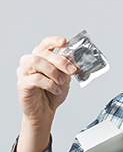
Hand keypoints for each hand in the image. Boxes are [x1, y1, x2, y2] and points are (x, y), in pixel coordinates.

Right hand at [15, 36, 76, 151]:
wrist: (45, 111)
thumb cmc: (52, 94)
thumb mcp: (64, 79)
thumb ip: (66, 69)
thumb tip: (71, 62)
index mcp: (40, 57)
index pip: (45, 44)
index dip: (54, 40)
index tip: (64, 42)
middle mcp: (30, 62)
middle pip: (44, 53)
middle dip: (60, 61)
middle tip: (71, 70)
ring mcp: (24, 72)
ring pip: (36, 61)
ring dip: (53, 71)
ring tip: (61, 81)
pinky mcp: (22, 84)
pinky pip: (35, 79)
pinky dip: (49, 84)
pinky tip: (56, 90)